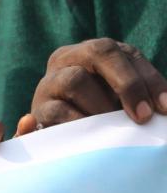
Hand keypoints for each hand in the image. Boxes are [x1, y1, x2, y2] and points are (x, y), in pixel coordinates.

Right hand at [17, 38, 166, 132]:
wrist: (61, 140)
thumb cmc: (99, 114)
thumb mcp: (121, 97)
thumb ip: (141, 93)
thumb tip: (166, 107)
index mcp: (91, 52)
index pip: (122, 52)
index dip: (147, 79)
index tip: (165, 109)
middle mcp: (66, 58)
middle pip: (99, 52)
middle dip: (128, 84)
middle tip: (143, 116)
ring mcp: (49, 82)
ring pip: (76, 79)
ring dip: (102, 107)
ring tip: (112, 127)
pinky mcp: (39, 109)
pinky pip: (60, 111)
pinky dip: (82, 123)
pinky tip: (94, 136)